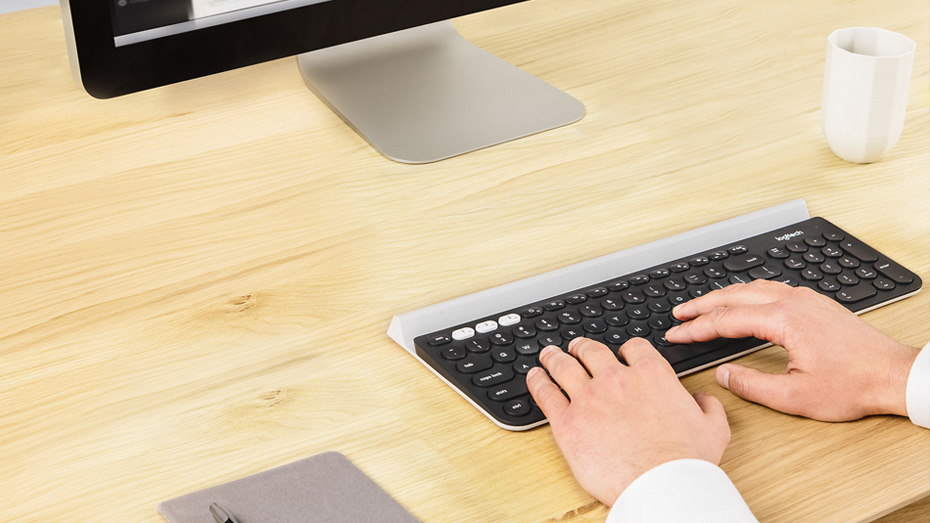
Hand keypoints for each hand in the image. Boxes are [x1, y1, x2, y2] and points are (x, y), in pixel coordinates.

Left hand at [526, 337, 729, 505]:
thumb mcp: (713, 429)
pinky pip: (546, 393)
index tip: (621, 354)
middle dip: (583, 346)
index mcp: (652, 375)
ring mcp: (589, 398)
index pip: (634, 348)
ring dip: (555, 357)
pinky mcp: (567, 422)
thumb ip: (708, 408)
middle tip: (577, 347)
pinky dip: (538, 382)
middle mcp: (617, 379)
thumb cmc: (686, 461)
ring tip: (548, 354)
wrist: (662, 486)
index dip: (626, 349)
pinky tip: (534, 377)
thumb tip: (703, 400)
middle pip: (592, 351)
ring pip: (564, 366)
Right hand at [666, 279, 919, 420]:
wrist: (894, 374)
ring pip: (752, 287)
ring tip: (702, 306)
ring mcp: (805, 299)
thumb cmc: (853, 385)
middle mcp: (793, 301)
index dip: (696, 329)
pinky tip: (742, 301)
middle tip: (677, 314)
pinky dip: (745, 293)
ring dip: (722, 295)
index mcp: (783, 320)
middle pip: (733, 295)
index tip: (676, 335)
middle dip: (701, 305)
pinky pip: (770, 289)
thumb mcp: (795, 396)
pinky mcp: (815, 303)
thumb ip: (752, 385)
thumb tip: (723, 375)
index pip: (726, 319)